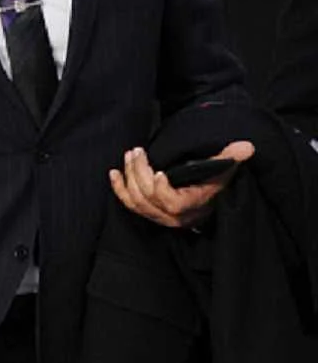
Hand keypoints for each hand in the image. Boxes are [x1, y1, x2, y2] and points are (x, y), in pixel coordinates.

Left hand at [108, 141, 254, 228]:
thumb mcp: (223, 171)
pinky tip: (113, 173)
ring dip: (129, 176)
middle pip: (147, 197)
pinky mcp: (147, 213)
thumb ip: (231, 158)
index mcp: (190, 206)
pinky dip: (118, 189)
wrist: (207, 203)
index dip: (161, 189)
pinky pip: (128, 204)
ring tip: (129, 155)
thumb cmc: (214, 183)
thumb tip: (248, 146)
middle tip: (136, 151)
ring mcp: (157, 216)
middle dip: (138, 173)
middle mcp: (172, 216)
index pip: (170, 203)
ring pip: (135, 200)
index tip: (158, 171)